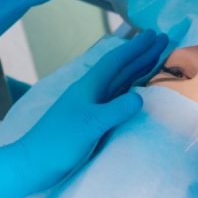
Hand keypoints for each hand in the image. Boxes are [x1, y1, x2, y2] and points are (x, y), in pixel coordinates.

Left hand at [0, 30, 167, 197]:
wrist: (34, 162)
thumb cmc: (59, 141)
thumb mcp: (90, 124)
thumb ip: (115, 110)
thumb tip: (140, 98)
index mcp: (89, 87)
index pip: (116, 62)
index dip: (135, 48)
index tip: (154, 35)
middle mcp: (91, 92)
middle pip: (120, 69)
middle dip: (141, 55)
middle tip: (163, 41)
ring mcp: (91, 106)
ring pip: (120, 83)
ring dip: (138, 70)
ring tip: (156, 60)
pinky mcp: (92, 121)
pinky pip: (117, 99)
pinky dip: (130, 91)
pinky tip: (138, 93)